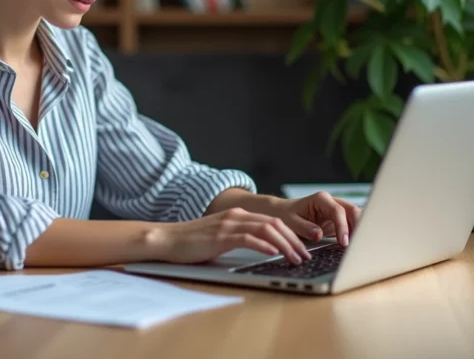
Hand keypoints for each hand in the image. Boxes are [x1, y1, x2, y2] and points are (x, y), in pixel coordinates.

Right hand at [150, 207, 310, 264]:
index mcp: (238, 215)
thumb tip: (263, 250)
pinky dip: (263, 245)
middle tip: (306, 255)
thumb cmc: (192, 243)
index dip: (290, 234)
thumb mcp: (220, 238)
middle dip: (293, 239)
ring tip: (295, 258)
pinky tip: (273, 253)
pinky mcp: (221, 235)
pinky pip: (248, 238)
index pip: (272, 221)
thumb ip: (240, 239)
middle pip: (274, 223)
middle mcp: (236, 216)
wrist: (167, 239)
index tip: (302, 249)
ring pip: (266, 229)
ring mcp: (228, 224)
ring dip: (284, 244)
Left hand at [270, 192, 361, 246]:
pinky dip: (354, 234)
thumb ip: (304, 227)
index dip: (342, 226)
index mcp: (320, 199)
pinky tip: (354, 245)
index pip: (337, 211)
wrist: (283, 213)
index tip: (343, 242)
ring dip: (359, 230)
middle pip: (352, 210)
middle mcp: (331, 202)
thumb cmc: (286, 215)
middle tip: (358, 244)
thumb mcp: (290, 222)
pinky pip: (351, 226)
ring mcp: (336, 211)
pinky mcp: (338, 220)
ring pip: (355, 217)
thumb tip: (318, 235)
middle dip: (359, 226)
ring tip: (359, 247)